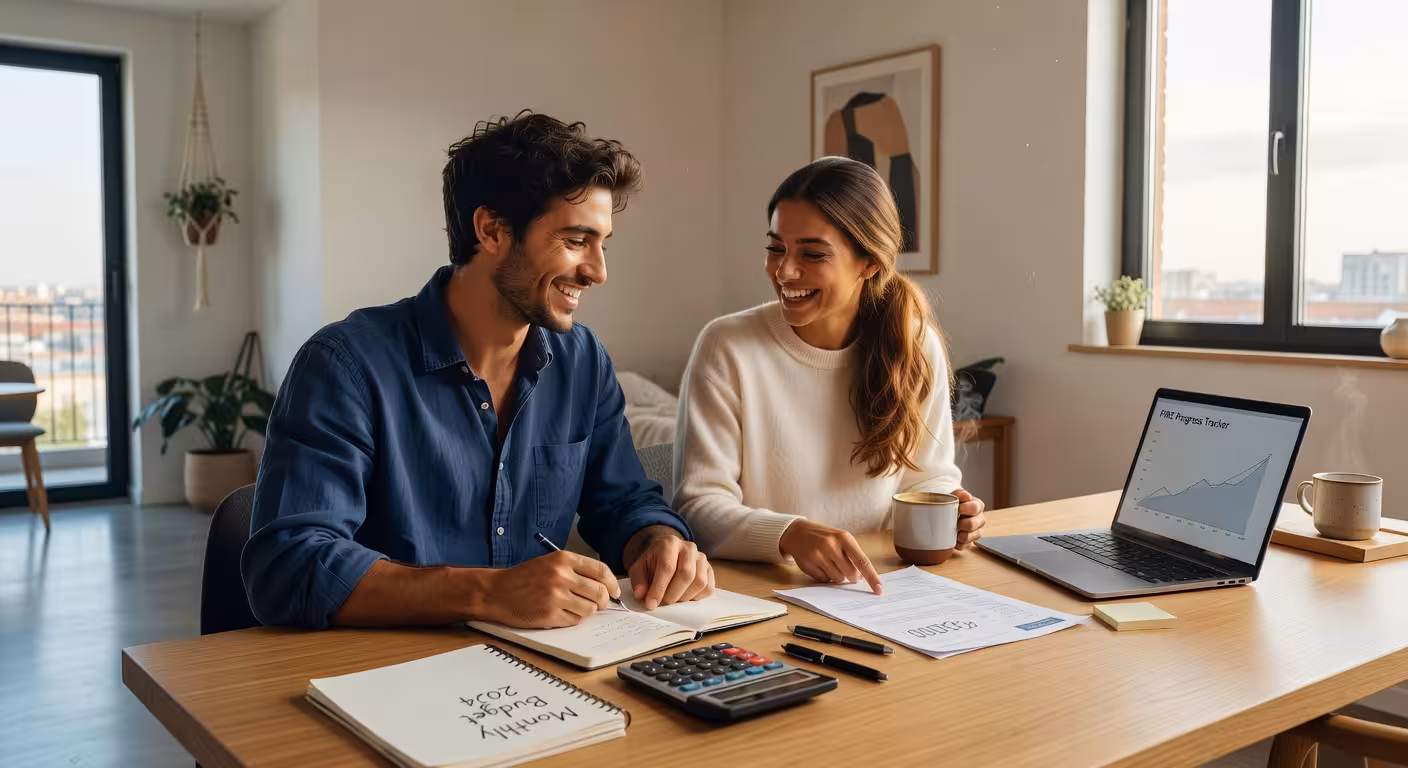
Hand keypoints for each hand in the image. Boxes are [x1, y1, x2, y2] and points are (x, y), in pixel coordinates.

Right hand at [476, 550, 619, 628]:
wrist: (497, 591)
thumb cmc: (524, 578)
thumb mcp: (550, 563)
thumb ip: (576, 570)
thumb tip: (605, 586)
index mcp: (563, 559)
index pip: (601, 571)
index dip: (612, 583)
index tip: (614, 592)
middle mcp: (561, 575)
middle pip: (600, 592)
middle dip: (604, 601)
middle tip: (599, 604)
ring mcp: (555, 595)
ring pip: (590, 608)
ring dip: (587, 611)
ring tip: (574, 607)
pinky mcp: (550, 614)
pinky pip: (575, 620)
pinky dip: (573, 619)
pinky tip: (560, 613)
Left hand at [623, 526, 713, 609]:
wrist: (665, 556)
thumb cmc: (652, 564)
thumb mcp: (639, 570)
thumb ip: (639, 582)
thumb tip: (641, 595)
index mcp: (669, 543)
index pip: (667, 567)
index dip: (659, 588)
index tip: (651, 604)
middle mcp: (689, 547)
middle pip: (686, 573)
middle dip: (673, 594)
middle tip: (663, 602)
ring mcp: (702, 558)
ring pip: (700, 582)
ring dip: (685, 597)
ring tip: (673, 599)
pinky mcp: (709, 569)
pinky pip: (708, 588)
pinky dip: (696, 598)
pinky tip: (684, 596)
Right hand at [778, 519, 883, 593]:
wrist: (797, 532)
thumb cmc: (824, 537)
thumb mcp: (841, 539)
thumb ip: (853, 555)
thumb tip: (863, 577)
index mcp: (844, 538)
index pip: (862, 561)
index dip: (872, 577)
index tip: (879, 589)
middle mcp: (831, 545)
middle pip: (850, 573)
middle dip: (850, 576)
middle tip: (844, 567)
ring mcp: (818, 554)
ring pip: (837, 578)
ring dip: (836, 576)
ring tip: (829, 563)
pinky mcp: (808, 564)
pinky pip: (824, 580)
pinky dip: (824, 576)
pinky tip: (819, 565)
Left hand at [954, 489, 986, 548]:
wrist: (945, 513)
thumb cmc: (952, 504)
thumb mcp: (954, 495)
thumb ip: (959, 493)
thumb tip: (966, 496)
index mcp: (977, 505)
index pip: (976, 507)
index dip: (966, 509)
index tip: (958, 509)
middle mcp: (979, 518)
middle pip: (975, 523)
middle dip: (965, 524)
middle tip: (956, 522)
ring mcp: (976, 531)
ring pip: (974, 536)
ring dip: (964, 536)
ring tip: (956, 535)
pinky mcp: (970, 541)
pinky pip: (968, 545)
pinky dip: (960, 544)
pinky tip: (954, 542)